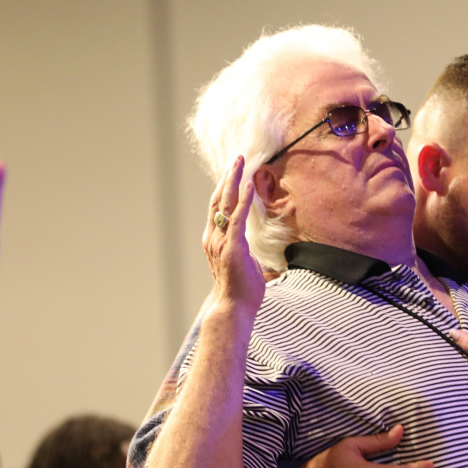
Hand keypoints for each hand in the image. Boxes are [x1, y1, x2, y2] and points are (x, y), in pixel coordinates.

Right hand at [204, 156, 263, 310]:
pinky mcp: (233, 246)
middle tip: (237, 159)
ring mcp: (221, 241)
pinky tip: (248, 184)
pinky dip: (243, 199)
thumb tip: (254, 253)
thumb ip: (244, 254)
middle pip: (219, 200)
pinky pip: (238, 217)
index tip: (232, 172)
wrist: (233, 308)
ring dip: (234, 181)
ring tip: (241, 163)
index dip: (224, 188)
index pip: (217, 208)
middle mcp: (213, 238)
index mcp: (214, 241)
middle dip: (228, 177)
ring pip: (225, 203)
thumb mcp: (242, 266)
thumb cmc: (240, 291)